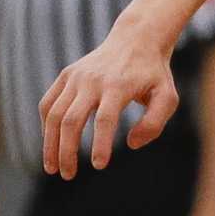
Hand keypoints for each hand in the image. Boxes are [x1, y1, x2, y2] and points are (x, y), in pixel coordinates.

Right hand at [39, 24, 178, 178]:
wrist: (135, 39)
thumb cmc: (154, 74)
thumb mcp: (167, 97)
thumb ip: (154, 123)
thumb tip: (130, 144)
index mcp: (118, 86)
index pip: (105, 120)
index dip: (100, 144)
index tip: (99, 165)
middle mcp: (92, 81)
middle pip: (71, 119)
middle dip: (66, 151)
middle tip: (68, 176)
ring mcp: (75, 77)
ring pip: (54, 113)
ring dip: (49, 143)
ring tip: (52, 168)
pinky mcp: (66, 76)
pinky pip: (49, 103)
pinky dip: (47, 125)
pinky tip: (50, 144)